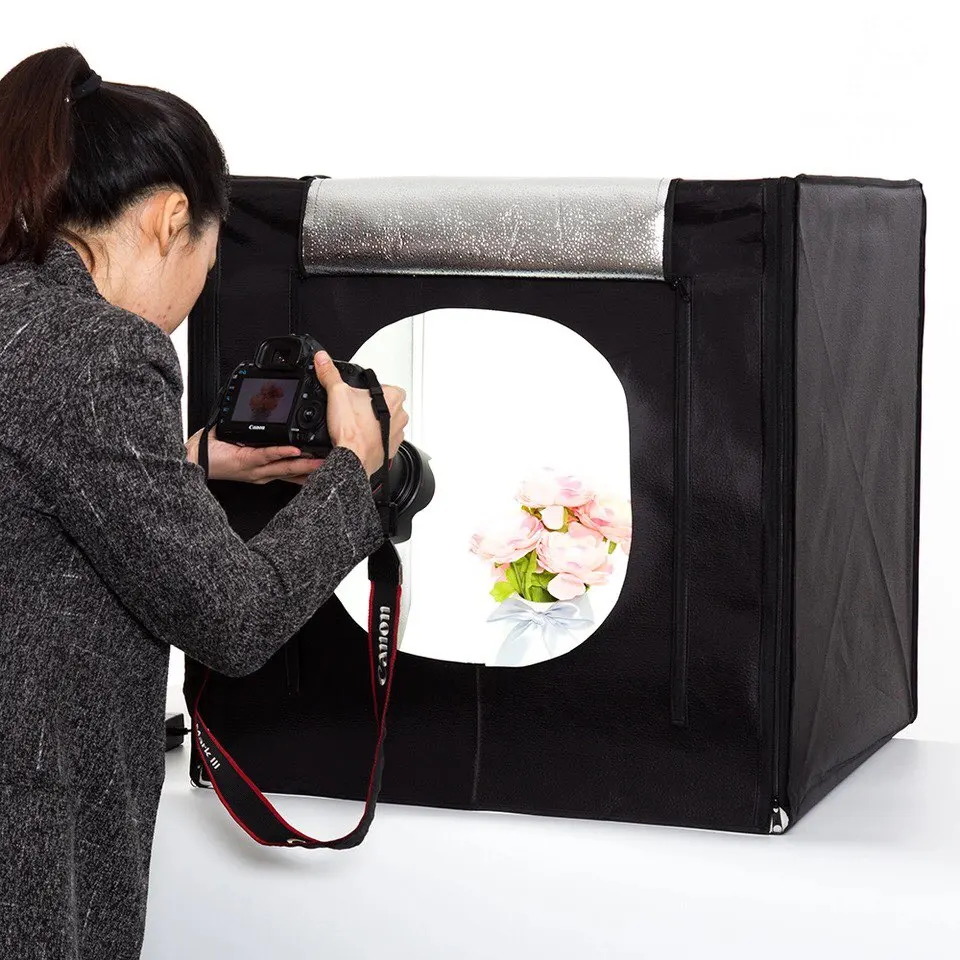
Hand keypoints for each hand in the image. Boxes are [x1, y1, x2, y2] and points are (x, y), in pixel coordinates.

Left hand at [185, 424, 323, 485]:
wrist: (193, 459)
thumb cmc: (213, 453)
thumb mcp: (242, 442)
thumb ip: (257, 434)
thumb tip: (266, 415)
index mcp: (264, 469)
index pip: (293, 471)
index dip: (312, 470)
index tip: (329, 465)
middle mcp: (263, 472)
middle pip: (296, 472)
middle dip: (318, 469)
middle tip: (337, 465)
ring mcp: (256, 469)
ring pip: (287, 466)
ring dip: (307, 463)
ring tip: (324, 460)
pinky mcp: (247, 461)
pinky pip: (268, 455)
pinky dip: (283, 452)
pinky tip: (295, 450)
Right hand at [313, 350, 408, 477]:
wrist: (352, 459)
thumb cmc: (352, 431)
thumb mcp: (337, 394)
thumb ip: (330, 374)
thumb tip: (323, 359)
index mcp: (394, 397)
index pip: (389, 386)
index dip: (373, 389)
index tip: (361, 395)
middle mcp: (400, 416)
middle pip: (388, 405)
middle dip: (373, 406)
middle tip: (357, 409)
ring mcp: (397, 434)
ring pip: (388, 423)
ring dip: (375, 423)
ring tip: (357, 424)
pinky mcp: (391, 449)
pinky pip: (384, 440)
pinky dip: (374, 439)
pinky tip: (360, 438)